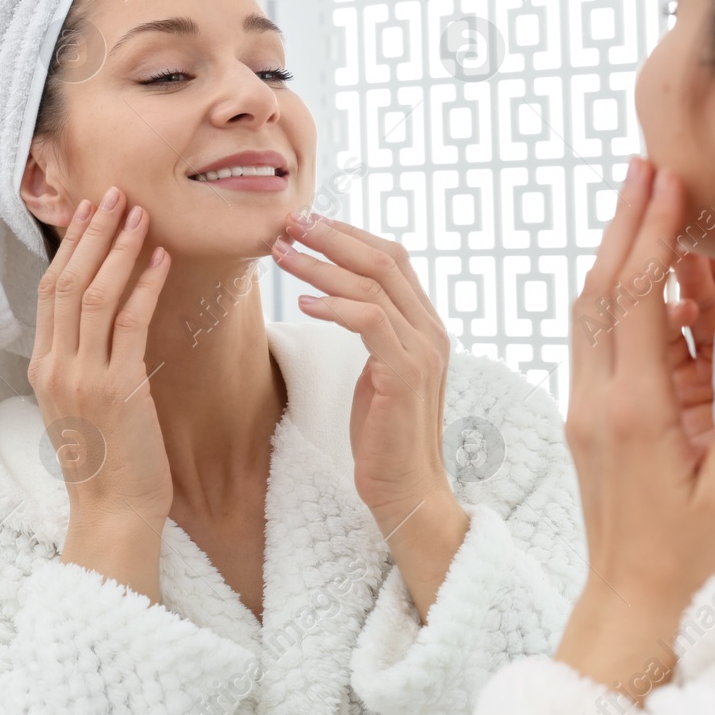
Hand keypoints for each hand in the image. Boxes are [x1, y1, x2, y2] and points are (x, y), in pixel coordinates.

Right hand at [28, 186, 174, 597]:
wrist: (114, 512)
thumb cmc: (108, 460)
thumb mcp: (83, 405)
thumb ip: (84, 361)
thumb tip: (104, 318)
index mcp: (43, 367)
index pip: (50, 291)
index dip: (70, 247)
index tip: (88, 212)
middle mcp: (55, 366)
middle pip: (66, 281)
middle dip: (92, 233)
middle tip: (114, 194)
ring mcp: (82, 377)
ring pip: (94, 295)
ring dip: (119, 249)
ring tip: (139, 214)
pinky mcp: (117, 389)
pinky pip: (129, 324)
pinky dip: (145, 286)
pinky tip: (162, 260)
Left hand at [273, 210, 468, 619]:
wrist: (407, 493)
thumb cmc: (384, 436)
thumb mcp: (377, 372)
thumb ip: (372, 332)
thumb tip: (336, 296)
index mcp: (426, 324)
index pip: (391, 257)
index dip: (348, 233)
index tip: (304, 222)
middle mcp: (432, 330)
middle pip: (383, 258)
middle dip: (331, 235)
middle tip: (288, 222)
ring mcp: (423, 350)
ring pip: (372, 283)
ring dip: (321, 263)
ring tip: (282, 253)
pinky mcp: (405, 375)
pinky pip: (369, 321)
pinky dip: (334, 305)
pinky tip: (303, 302)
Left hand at [556, 158, 714, 697]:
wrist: (632, 611)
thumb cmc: (693, 560)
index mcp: (632, 410)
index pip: (635, 300)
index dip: (649, 234)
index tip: (664, 180)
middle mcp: (598, 398)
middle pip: (600, 290)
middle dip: (623, 222)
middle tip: (643, 162)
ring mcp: (588, 406)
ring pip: (594, 311)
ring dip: (618, 252)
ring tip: (644, 198)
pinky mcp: (592, 417)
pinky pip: (602, 341)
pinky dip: (625, 297)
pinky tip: (655, 276)